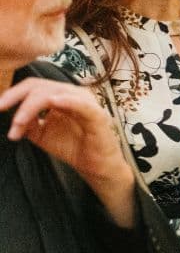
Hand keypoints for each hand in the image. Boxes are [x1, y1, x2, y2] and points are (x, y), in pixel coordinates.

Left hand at [0, 77, 137, 224]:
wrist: (94, 167)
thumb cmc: (72, 147)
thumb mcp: (41, 133)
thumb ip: (27, 121)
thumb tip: (12, 114)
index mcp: (61, 95)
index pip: (34, 86)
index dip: (13, 93)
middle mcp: (73, 94)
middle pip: (40, 86)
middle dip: (17, 97)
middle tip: (1, 108)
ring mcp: (86, 103)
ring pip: (53, 93)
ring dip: (31, 106)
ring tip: (18, 122)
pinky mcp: (97, 115)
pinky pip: (81, 104)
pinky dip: (67, 101)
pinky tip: (53, 102)